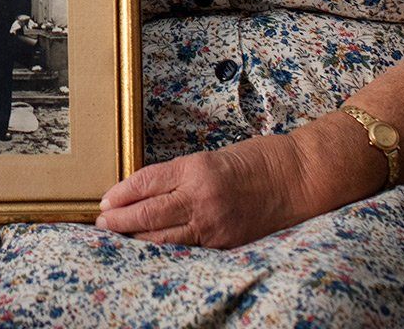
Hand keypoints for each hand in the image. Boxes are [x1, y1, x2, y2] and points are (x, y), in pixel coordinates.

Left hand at [95, 135, 316, 248]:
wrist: (301, 177)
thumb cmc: (261, 159)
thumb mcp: (214, 156)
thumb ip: (183, 175)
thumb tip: (151, 190)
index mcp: (196, 169)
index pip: (145, 183)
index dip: (121, 193)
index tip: (105, 200)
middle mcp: (201, 198)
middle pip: (147, 214)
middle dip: (119, 220)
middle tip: (102, 224)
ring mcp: (214, 224)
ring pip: (163, 237)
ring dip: (136, 238)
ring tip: (119, 237)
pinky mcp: (226, 243)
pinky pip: (188, 247)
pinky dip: (166, 248)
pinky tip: (152, 247)